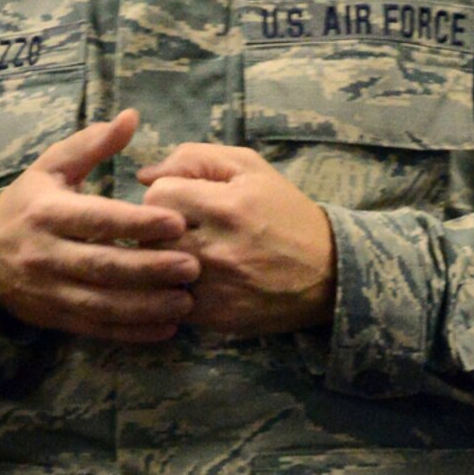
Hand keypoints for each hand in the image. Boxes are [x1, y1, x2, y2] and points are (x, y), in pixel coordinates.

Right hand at [0, 110, 199, 342]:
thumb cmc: (28, 204)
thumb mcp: (51, 168)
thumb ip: (92, 144)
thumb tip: (131, 117)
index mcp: (48, 212)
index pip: (96, 219)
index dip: (137, 222)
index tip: (177, 221)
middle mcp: (47, 254)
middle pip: (103, 265)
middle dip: (150, 268)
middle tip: (193, 266)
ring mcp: (51, 290)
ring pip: (103, 303)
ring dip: (147, 306)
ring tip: (187, 301)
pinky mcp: (57, 317)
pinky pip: (98, 328)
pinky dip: (132, 331)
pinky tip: (166, 327)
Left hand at [137, 144, 335, 335]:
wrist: (328, 272)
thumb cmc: (285, 211)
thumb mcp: (250, 168)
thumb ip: (194, 159)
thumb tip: (145, 174)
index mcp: (226, 206)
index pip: (157, 194)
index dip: (164, 194)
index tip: (182, 201)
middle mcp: (217, 248)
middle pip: (149, 233)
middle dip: (158, 228)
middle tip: (180, 229)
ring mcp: (215, 286)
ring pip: (155, 269)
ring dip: (162, 259)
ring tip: (184, 254)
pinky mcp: (215, 316)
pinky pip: (169, 299)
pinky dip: (174, 289)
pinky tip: (194, 280)